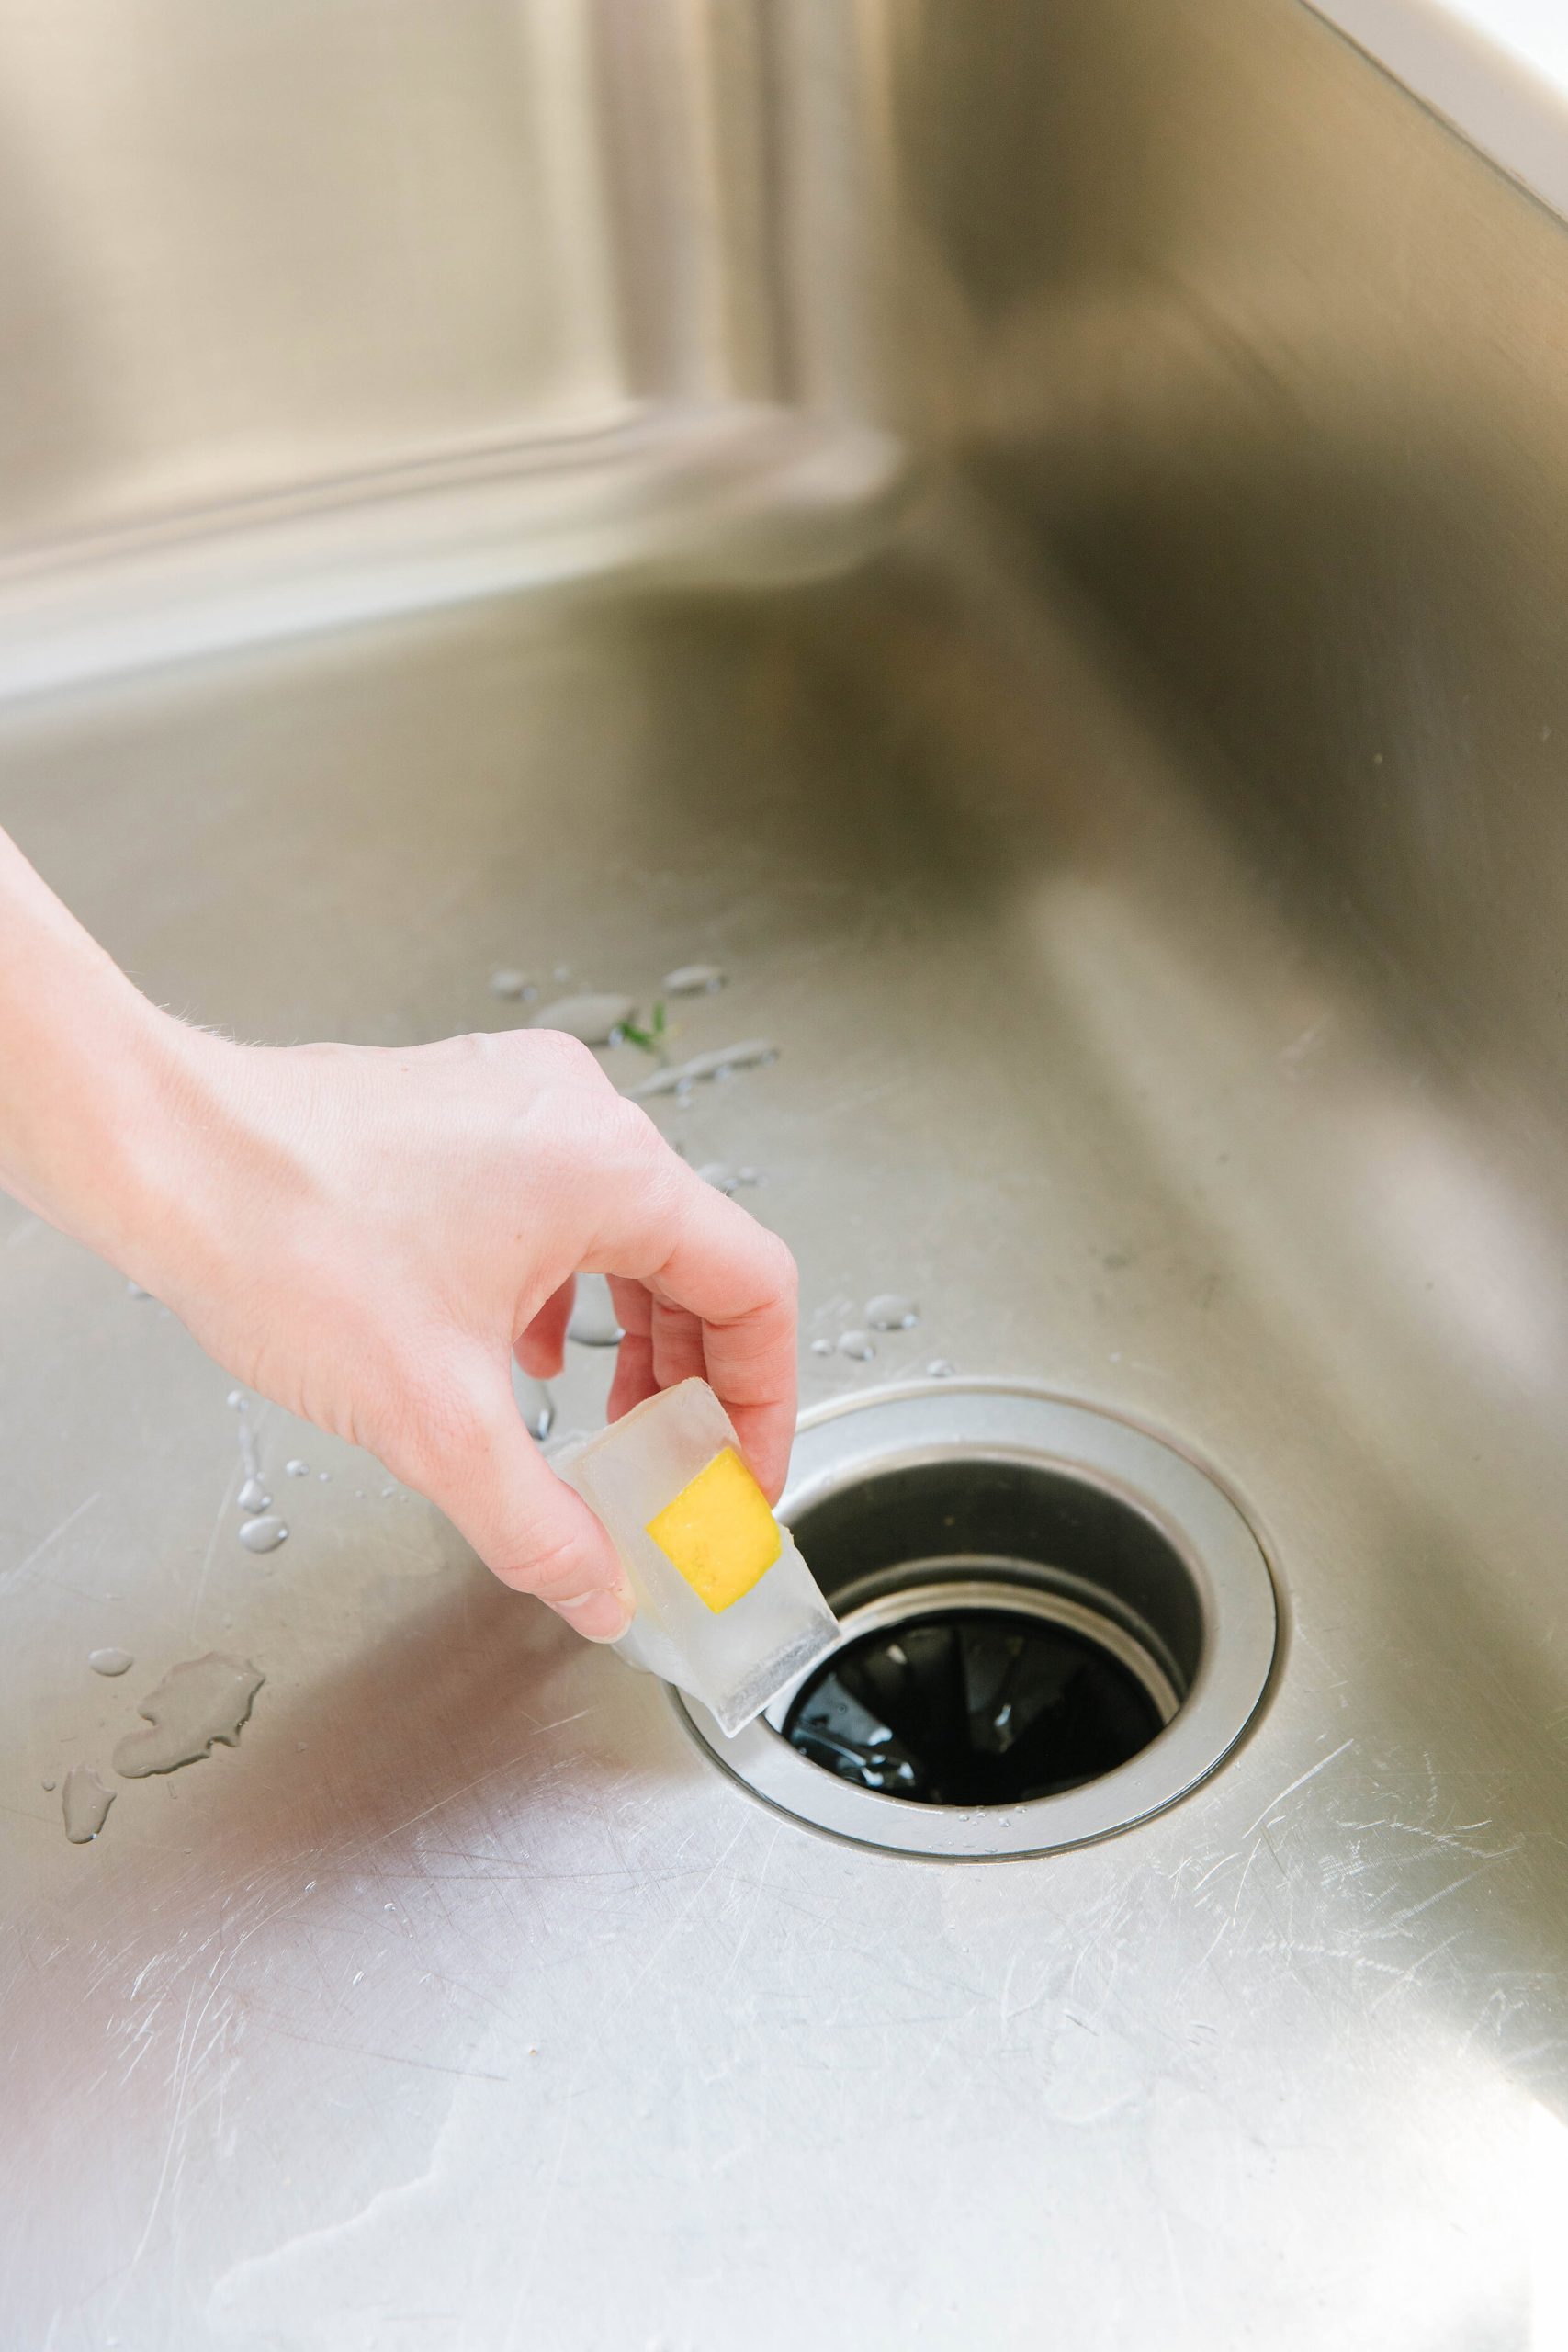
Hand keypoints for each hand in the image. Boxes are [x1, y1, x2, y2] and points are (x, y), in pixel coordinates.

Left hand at [123, 1022, 797, 1640]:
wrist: (164, 1157)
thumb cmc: (284, 1236)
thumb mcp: (436, 1420)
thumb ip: (537, 1523)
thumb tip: (599, 1589)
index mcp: (610, 1172)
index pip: (754, 1290)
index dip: (764, 1397)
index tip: (737, 1469)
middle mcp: (580, 1117)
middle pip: (694, 1260)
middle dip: (689, 1378)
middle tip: (672, 1462)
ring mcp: (519, 1101)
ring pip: (624, 1230)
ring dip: (627, 1332)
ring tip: (600, 1415)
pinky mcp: (464, 1108)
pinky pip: (555, 1204)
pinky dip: (562, 1285)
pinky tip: (515, 1348)